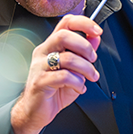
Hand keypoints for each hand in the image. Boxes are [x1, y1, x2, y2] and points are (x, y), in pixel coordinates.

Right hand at [11, 14, 101, 133]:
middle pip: (64, 36)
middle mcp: (43, 52)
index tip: (97, 30)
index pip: (65, 22)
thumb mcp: (75, 70)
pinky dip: (77, 83)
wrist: (36, 111)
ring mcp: (39, 66)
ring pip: (67, 58)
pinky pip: (64, 77)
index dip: (84, 23)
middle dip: (85, 47)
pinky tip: (79, 87)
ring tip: (89, 78)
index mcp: (51, 45)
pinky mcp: (40, 81)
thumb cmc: (53, 90)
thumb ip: (84, 52)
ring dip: (86, 69)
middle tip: (92, 59)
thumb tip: (95, 37)